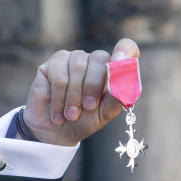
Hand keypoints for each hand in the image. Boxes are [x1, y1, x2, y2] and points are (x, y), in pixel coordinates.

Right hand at [22, 38, 139, 145]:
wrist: (57, 132)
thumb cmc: (85, 120)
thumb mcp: (105, 112)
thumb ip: (117, 96)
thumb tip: (124, 81)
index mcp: (112, 70)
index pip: (126, 48)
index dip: (125, 51)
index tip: (119, 60)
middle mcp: (94, 60)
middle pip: (99, 58)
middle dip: (92, 86)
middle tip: (87, 107)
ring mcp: (73, 59)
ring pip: (77, 66)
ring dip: (73, 96)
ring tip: (71, 115)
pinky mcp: (53, 63)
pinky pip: (58, 72)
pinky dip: (59, 96)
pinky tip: (58, 110)